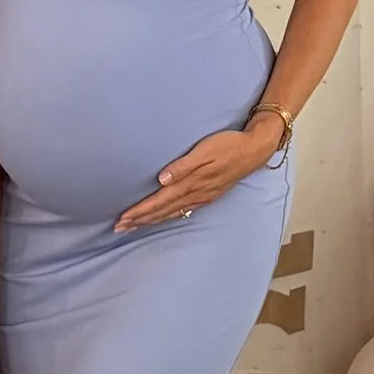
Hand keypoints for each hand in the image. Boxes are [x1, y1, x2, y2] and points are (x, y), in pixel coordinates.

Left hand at [116, 122, 280, 233]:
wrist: (254, 150)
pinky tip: (164, 217)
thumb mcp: (204, 151)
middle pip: (162, 211)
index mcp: (191, 183)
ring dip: (152, 220)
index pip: (158, 201)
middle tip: (119, 228)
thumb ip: (182, 166)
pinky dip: (169, 216)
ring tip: (135, 226)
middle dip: (140, 220)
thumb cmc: (228, 146)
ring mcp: (202, 197)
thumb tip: (162, 180)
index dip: (139, 211)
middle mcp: (195, 194)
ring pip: (172, 212)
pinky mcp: (208, 195)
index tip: (122, 219)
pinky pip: (184, 210)